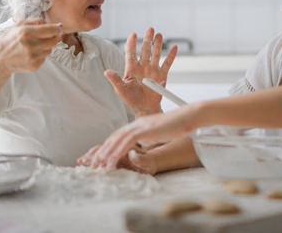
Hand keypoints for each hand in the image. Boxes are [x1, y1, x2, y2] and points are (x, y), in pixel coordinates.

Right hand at [0, 19, 62, 73]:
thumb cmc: (8, 41)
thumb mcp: (18, 26)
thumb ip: (36, 21)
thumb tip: (52, 23)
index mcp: (26, 33)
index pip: (51, 30)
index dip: (57, 28)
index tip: (58, 28)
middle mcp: (30, 45)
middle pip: (54, 40)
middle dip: (54, 37)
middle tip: (49, 35)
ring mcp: (33, 57)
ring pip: (50, 49)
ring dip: (47, 46)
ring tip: (36, 44)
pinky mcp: (34, 66)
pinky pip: (45, 57)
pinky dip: (41, 54)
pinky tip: (32, 52)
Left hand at [77, 104, 199, 169]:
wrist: (188, 117)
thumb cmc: (177, 126)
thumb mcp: (159, 132)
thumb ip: (148, 137)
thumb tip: (143, 144)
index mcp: (139, 124)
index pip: (119, 135)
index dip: (108, 147)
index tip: (101, 158)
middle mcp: (137, 123)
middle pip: (114, 137)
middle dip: (102, 151)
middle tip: (93, 164)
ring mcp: (140, 125)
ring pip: (117, 139)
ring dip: (106, 152)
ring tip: (98, 165)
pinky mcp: (145, 129)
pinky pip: (127, 141)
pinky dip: (118, 150)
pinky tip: (112, 159)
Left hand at [105, 27, 176, 116]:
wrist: (145, 107)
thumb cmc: (131, 98)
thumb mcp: (121, 89)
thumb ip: (115, 80)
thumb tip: (106, 72)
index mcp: (131, 68)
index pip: (131, 53)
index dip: (131, 43)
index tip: (133, 34)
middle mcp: (142, 66)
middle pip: (145, 50)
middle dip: (147, 40)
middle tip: (150, 29)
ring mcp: (152, 70)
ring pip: (155, 54)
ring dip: (157, 45)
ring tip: (159, 35)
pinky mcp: (162, 75)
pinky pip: (167, 64)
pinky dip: (171, 56)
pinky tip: (174, 47)